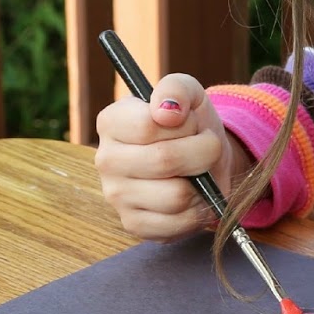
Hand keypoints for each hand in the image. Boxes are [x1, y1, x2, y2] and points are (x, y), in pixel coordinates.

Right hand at [94, 72, 249, 239]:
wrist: (205, 161)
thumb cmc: (191, 125)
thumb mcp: (189, 95)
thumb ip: (177, 89)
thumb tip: (166, 110)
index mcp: (111, 122)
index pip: (149, 125)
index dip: (184, 125)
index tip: (191, 123)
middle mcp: (106, 159)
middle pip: (165, 160)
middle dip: (203, 152)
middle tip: (207, 147)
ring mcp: (116, 196)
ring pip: (176, 195)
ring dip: (203, 183)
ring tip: (200, 172)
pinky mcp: (134, 224)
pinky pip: (178, 223)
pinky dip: (199, 210)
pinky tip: (196, 196)